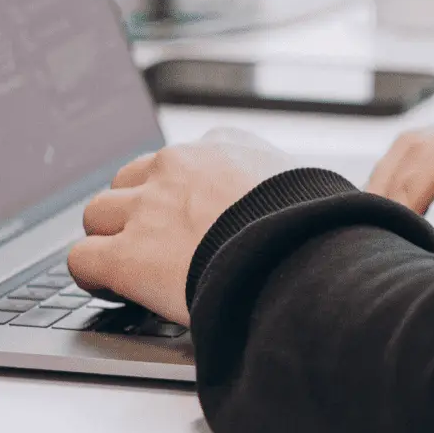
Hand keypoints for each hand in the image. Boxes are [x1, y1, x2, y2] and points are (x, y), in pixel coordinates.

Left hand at [68, 130, 298, 324]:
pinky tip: (111, 287)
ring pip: (98, 214)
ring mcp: (149, 208)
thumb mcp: (317, 184)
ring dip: (109, 238)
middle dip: (136, 209)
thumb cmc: (317, 226)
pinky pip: (83, 258)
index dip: (182, 191)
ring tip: (128, 265)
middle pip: (131, 179)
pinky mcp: (128, 255)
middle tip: (155, 242)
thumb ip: (301, 184)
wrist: (299, 257)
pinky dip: (93, 275)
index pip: (182, 158)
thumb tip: (350, 191)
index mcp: (224, 145)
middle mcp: (179, 165)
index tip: (194, 216)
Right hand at [367, 90, 433, 268]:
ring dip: (390, 189)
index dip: (421, 176)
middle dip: (392, 189)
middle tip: (372, 248)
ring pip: (416, 148)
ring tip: (372, 243)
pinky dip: (404, 189)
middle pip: (423, 140)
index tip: (397, 218)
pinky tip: (393, 229)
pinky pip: (428, 161)